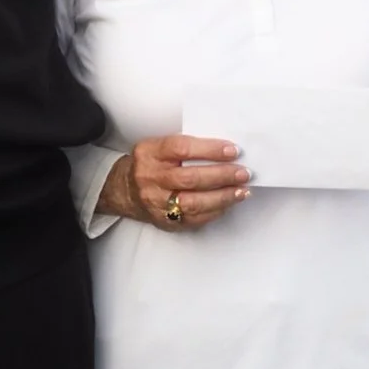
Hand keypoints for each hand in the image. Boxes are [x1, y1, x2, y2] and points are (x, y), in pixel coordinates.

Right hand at [97, 136, 249, 230]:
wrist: (125, 190)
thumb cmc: (151, 164)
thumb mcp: (158, 146)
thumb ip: (186, 147)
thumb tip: (225, 151)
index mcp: (150, 153)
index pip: (181, 148)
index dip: (209, 149)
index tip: (232, 150)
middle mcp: (150, 178)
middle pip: (190, 178)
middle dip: (221, 175)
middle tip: (243, 172)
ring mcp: (156, 202)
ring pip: (193, 203)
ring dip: (222, 197)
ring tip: (242, 190)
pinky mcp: (164, 221)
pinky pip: (193, 219)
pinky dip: (214, 211)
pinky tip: (228, 204)